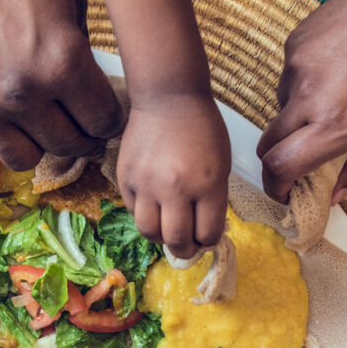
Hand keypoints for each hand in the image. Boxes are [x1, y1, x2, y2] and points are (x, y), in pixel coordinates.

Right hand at [0, 0, 123, 171]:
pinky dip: (0, 134)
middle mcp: (21, 92)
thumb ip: (80, 49)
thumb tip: (87, 85)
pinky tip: (6, 111)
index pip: (103, 121)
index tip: (106, 113)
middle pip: (68, 146)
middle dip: (82, 136)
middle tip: (82, 123)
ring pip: (24, 159)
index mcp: (61, 62)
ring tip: (42, 123)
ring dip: (40, 144)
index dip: (110, 119)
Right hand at [117, 93, 230, 256]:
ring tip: (167, 229)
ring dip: (160, 237)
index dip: (209, 241)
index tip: (207, 237)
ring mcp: (147, 184)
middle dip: (186, 250)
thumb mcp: (221, 164)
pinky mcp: (125, 177)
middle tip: (188, 246)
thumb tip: (204, 230)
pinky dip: (145, 215)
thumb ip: (213, 198)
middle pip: (177, 240)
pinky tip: (154, 205)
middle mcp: (175, 188)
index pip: (207, 234)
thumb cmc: (202, 128)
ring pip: (149, 232)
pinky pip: (133, 211)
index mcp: (207, 184)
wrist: (168, 97)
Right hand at [256, 0, 346, 202]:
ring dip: (299, 116)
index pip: (281, 167)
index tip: (284, 194)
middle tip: (299, 161)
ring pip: (281, 108)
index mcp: (338, 124)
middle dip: (278, 159)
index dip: (276, 187)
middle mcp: (309, 96)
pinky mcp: (296, 41)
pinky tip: (339, 68)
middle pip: (269, 142)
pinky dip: (306, 84)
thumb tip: (334, 194)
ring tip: (339, 99)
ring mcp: (297, 66)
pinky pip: (290, 76)